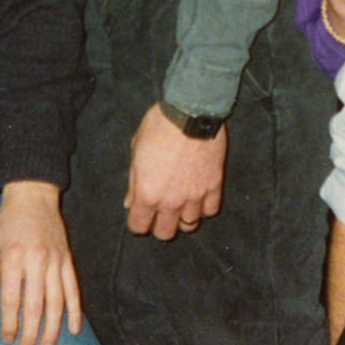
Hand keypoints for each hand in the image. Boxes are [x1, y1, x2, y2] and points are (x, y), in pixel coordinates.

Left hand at [0, 180, 80, 344]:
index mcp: (13, 258)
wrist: (33, 196)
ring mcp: (55, 260)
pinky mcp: (68, 259)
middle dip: (31, 333)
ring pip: (57, 302)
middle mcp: (36, 261)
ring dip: (53, 329)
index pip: (11, 299)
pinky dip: (75, 310)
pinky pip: (73, 289)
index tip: (6, 340)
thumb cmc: (5, 224)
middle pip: (35, 306)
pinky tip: (73, 329)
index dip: (8, 323)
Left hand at [124, 104, 226, 238]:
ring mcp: (195, 196)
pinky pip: (210, 210)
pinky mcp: (214, 186)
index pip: (138, 227)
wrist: (191, 112)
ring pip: (189, 225)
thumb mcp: (136, 151)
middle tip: (161, 211)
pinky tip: (199, 196)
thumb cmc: (159, 127)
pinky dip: (204, 207)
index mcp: (147, 194)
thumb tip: (130, 202)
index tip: (140, 213)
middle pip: (164, 233)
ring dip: (183, 217)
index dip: (137, 222)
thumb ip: (133, 182)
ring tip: (182, 204)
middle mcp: (171, 201)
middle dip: (160, 224)